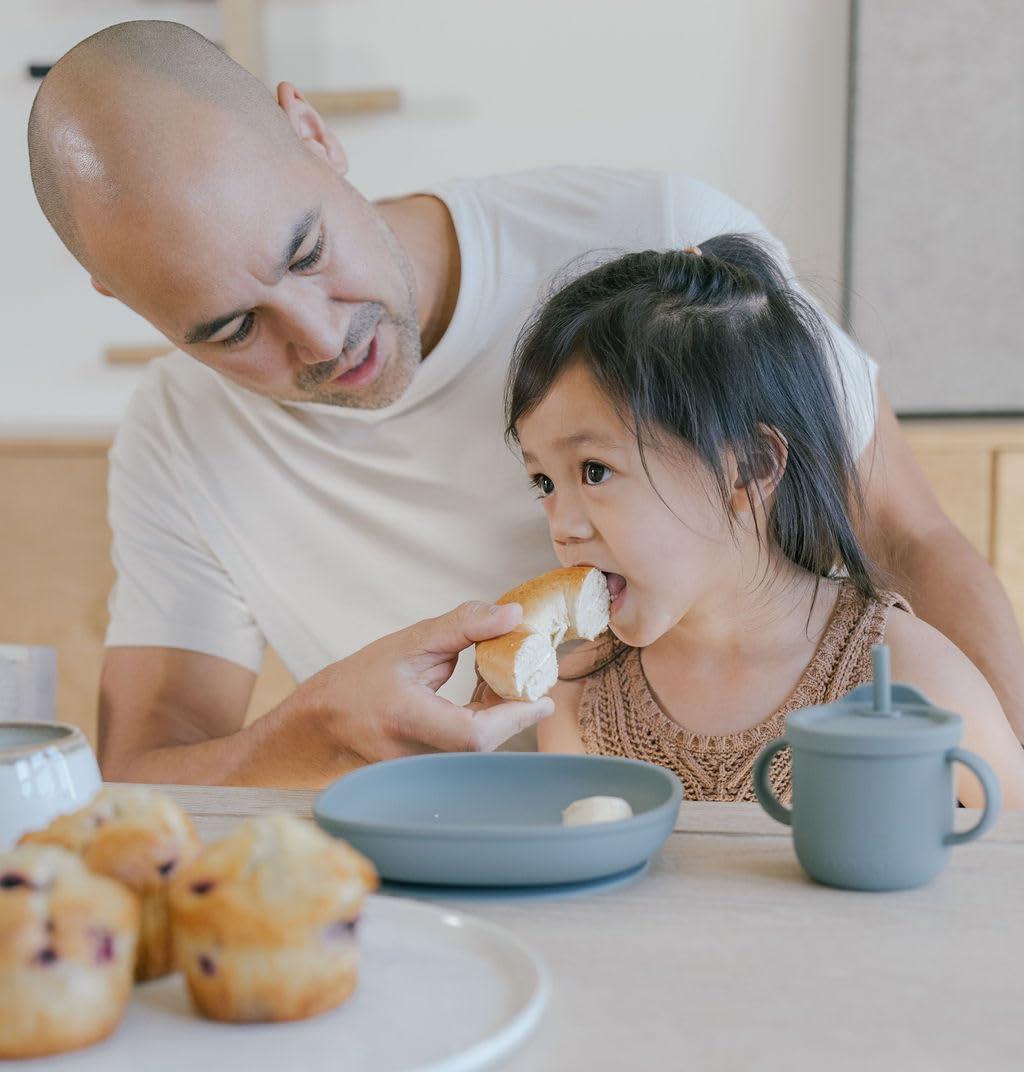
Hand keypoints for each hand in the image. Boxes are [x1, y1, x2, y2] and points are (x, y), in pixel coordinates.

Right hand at [299, 600, 554, 764]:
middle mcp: (415, 755)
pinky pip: (470, 752)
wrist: (325, 721)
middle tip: (536, 676)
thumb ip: (462, 626)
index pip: (474, 734)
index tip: (544, 697)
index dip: (515, 717)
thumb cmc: (361, 679)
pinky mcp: (431, 774)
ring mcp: (423, 771)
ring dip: (503, 716)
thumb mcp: (409, 642)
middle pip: (486, 742)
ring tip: (509, 680)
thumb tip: (513, 616)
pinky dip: (487, 724)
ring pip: (481, 749)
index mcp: (406, 718)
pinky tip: (488, 697)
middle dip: (517, 710)